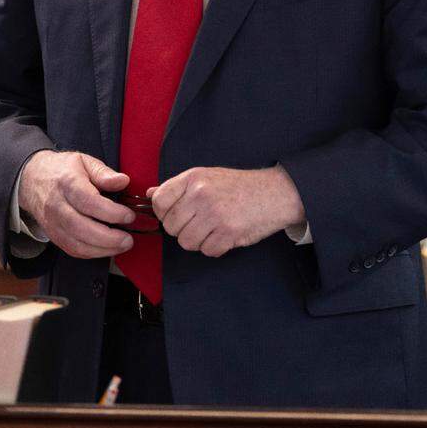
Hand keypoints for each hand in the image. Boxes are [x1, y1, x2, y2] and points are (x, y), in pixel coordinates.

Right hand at [18, 150, 134, 258]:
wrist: (31, 180)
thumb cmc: (61, 170)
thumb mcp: (84, 162)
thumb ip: (104, 172)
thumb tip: (123, 181)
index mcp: (67, 183)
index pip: (89, 202)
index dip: (112, 212)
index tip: (128, 216)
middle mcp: (57, 205)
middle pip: (82, 228)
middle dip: (109, 238)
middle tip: (128, 238)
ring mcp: (53, 223)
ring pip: (77, 244)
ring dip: (102, 249)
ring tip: (121, 245)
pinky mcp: (54, 235)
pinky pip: (73, 250)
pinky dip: (92, 253)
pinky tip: (106, 248)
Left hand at [149, 165, 305, 257]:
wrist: (276, 193)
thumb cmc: (239, 186)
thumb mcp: (206, 177)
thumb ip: (177, 187)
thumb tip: (150, 194)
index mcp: (193, 178)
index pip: (159, 201)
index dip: (164, 213)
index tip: (175, 215)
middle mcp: (201, 194)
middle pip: (171, 226)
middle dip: (182, 229)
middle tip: (199, 223)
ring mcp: (215, 214)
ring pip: (186, 242)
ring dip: (198, 241)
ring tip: (212, 230)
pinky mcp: (228, 232)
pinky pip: (207, 251)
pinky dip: (214, 248)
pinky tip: (223, 236)